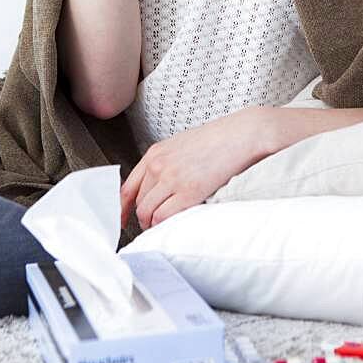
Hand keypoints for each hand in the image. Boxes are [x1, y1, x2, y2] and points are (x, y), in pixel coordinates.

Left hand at [120, 106, 265, 229]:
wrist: (241, 135)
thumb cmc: (217, 140)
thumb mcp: (182, 145)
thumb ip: (166, 163)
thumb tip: (158, 187)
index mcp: (155, 153)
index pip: (127, 187)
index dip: (122, 208)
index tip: (122, 219)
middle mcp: (158, 165)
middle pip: (138, 202)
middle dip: (144, 218)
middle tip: (154, 225)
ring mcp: (172, 178)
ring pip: (148, 213)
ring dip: (154, 224)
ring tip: (166, 227)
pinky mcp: (188, 191)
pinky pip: (164, 217)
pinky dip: (165, 226)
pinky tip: (175, 225)